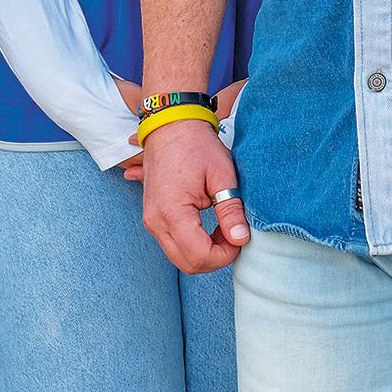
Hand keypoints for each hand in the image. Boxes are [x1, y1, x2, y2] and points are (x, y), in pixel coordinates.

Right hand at [139, 116, 248, 271]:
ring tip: (223, 229)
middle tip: (234, 235)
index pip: (200, 256)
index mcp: (172, 212)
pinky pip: (173, 244)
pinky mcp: (153, 217)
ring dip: (204, 252)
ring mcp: (151, 220)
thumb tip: (241, 239)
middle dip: (216, 258)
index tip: (240, 238)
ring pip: (179, 257)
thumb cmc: (196, 146)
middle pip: (187, 264)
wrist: (170, 126)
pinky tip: (209, 227)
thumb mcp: (222, 175)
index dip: (225, 255)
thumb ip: (231, 210)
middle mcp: (155, 221)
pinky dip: (193, 244)